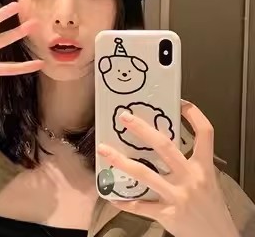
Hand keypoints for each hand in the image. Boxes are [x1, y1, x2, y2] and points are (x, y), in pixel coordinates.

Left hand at [97, 101, 238, 236]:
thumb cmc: (211, 206)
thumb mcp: (207, 179)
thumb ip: (189, 162)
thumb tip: (162, 143)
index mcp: (203, 166)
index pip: (205, 133)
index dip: (193, 114)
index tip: (180, 102)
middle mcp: (190, 177)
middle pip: (165, 147)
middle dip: (143, 130)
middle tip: (125, 117)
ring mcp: (177, 195)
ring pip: (145, 173)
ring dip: (121, 161)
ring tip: (103, 149)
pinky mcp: (167, 214)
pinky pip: (140, 206)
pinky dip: (124, 201)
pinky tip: (111, 195)